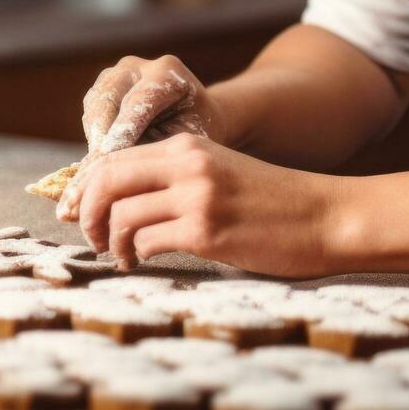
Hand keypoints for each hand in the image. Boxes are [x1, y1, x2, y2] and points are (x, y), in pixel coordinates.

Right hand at [58, 54, 223, 220]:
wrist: (196, 115)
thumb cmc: (196, 131)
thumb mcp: (186, 139)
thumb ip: (157, 147)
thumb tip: (123, 170)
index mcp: (166, 71)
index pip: (137, 103)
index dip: (122, 133)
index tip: (111, 161)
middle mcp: (137, 66)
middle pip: (108, 100)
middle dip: (101, 138)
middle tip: (95, 174)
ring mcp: (115, 73)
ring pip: (94, 106)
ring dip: (92, 140)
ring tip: (92, 173)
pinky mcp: (101, 86)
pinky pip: (90, 113)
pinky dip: (91, 138)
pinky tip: (95, 165)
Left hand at [69, 132, 346, 279]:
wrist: (326, 216)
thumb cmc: (271, 203)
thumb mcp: (218, 173)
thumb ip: (173, 177)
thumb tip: (117, 200)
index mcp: (187, 147)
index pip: (113, 160)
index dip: (87, 189)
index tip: (82, 213)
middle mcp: (187, 166)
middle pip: (106, 183)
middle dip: (90, 215)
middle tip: (94, 238)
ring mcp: (196, 198)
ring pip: (121, 216)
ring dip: (113, 242)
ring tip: (122, 256)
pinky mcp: (207, 232)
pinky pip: (147, 242)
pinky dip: (137, 255)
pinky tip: (143, 262)